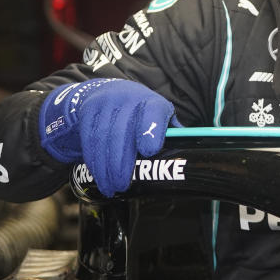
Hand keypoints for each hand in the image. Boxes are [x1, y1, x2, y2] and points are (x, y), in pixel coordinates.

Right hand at [39, 79, 180, 196]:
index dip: (151, 131)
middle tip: (123, 185)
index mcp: (152, 102)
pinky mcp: (89, 110)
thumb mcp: (158, 117)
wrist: (110, 92)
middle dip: (122, 163)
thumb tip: (190, 154)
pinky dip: (93, 160)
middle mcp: (129, 99)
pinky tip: (98, 174)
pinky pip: (89, 138)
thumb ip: (171, 134)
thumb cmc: (141, 113)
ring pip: (103, 138)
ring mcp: (107, 103)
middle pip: (123, 132)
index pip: (153, 113)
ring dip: (105, 167)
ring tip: (110, 187)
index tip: (150, 151)